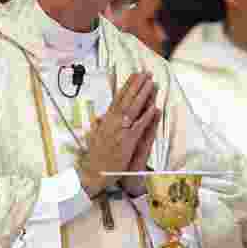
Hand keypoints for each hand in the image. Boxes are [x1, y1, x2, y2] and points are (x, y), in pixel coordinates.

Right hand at [83, 72, 159, 196]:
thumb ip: (98, 126)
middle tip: (146, 73)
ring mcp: (120, 132)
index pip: (117, 99)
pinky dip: (146, 117)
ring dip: (143, 95)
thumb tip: (100, 117)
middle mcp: (112, 123)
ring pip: (133, 109)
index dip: (127, 86)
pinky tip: (153, 108)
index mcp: (106, 121)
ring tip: (151, 83)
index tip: (134, 75)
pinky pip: (138, 127)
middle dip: (136, 85)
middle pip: (126, 100)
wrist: (93, 173)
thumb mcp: (94, 138)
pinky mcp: (127, 142)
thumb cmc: (95, 157)